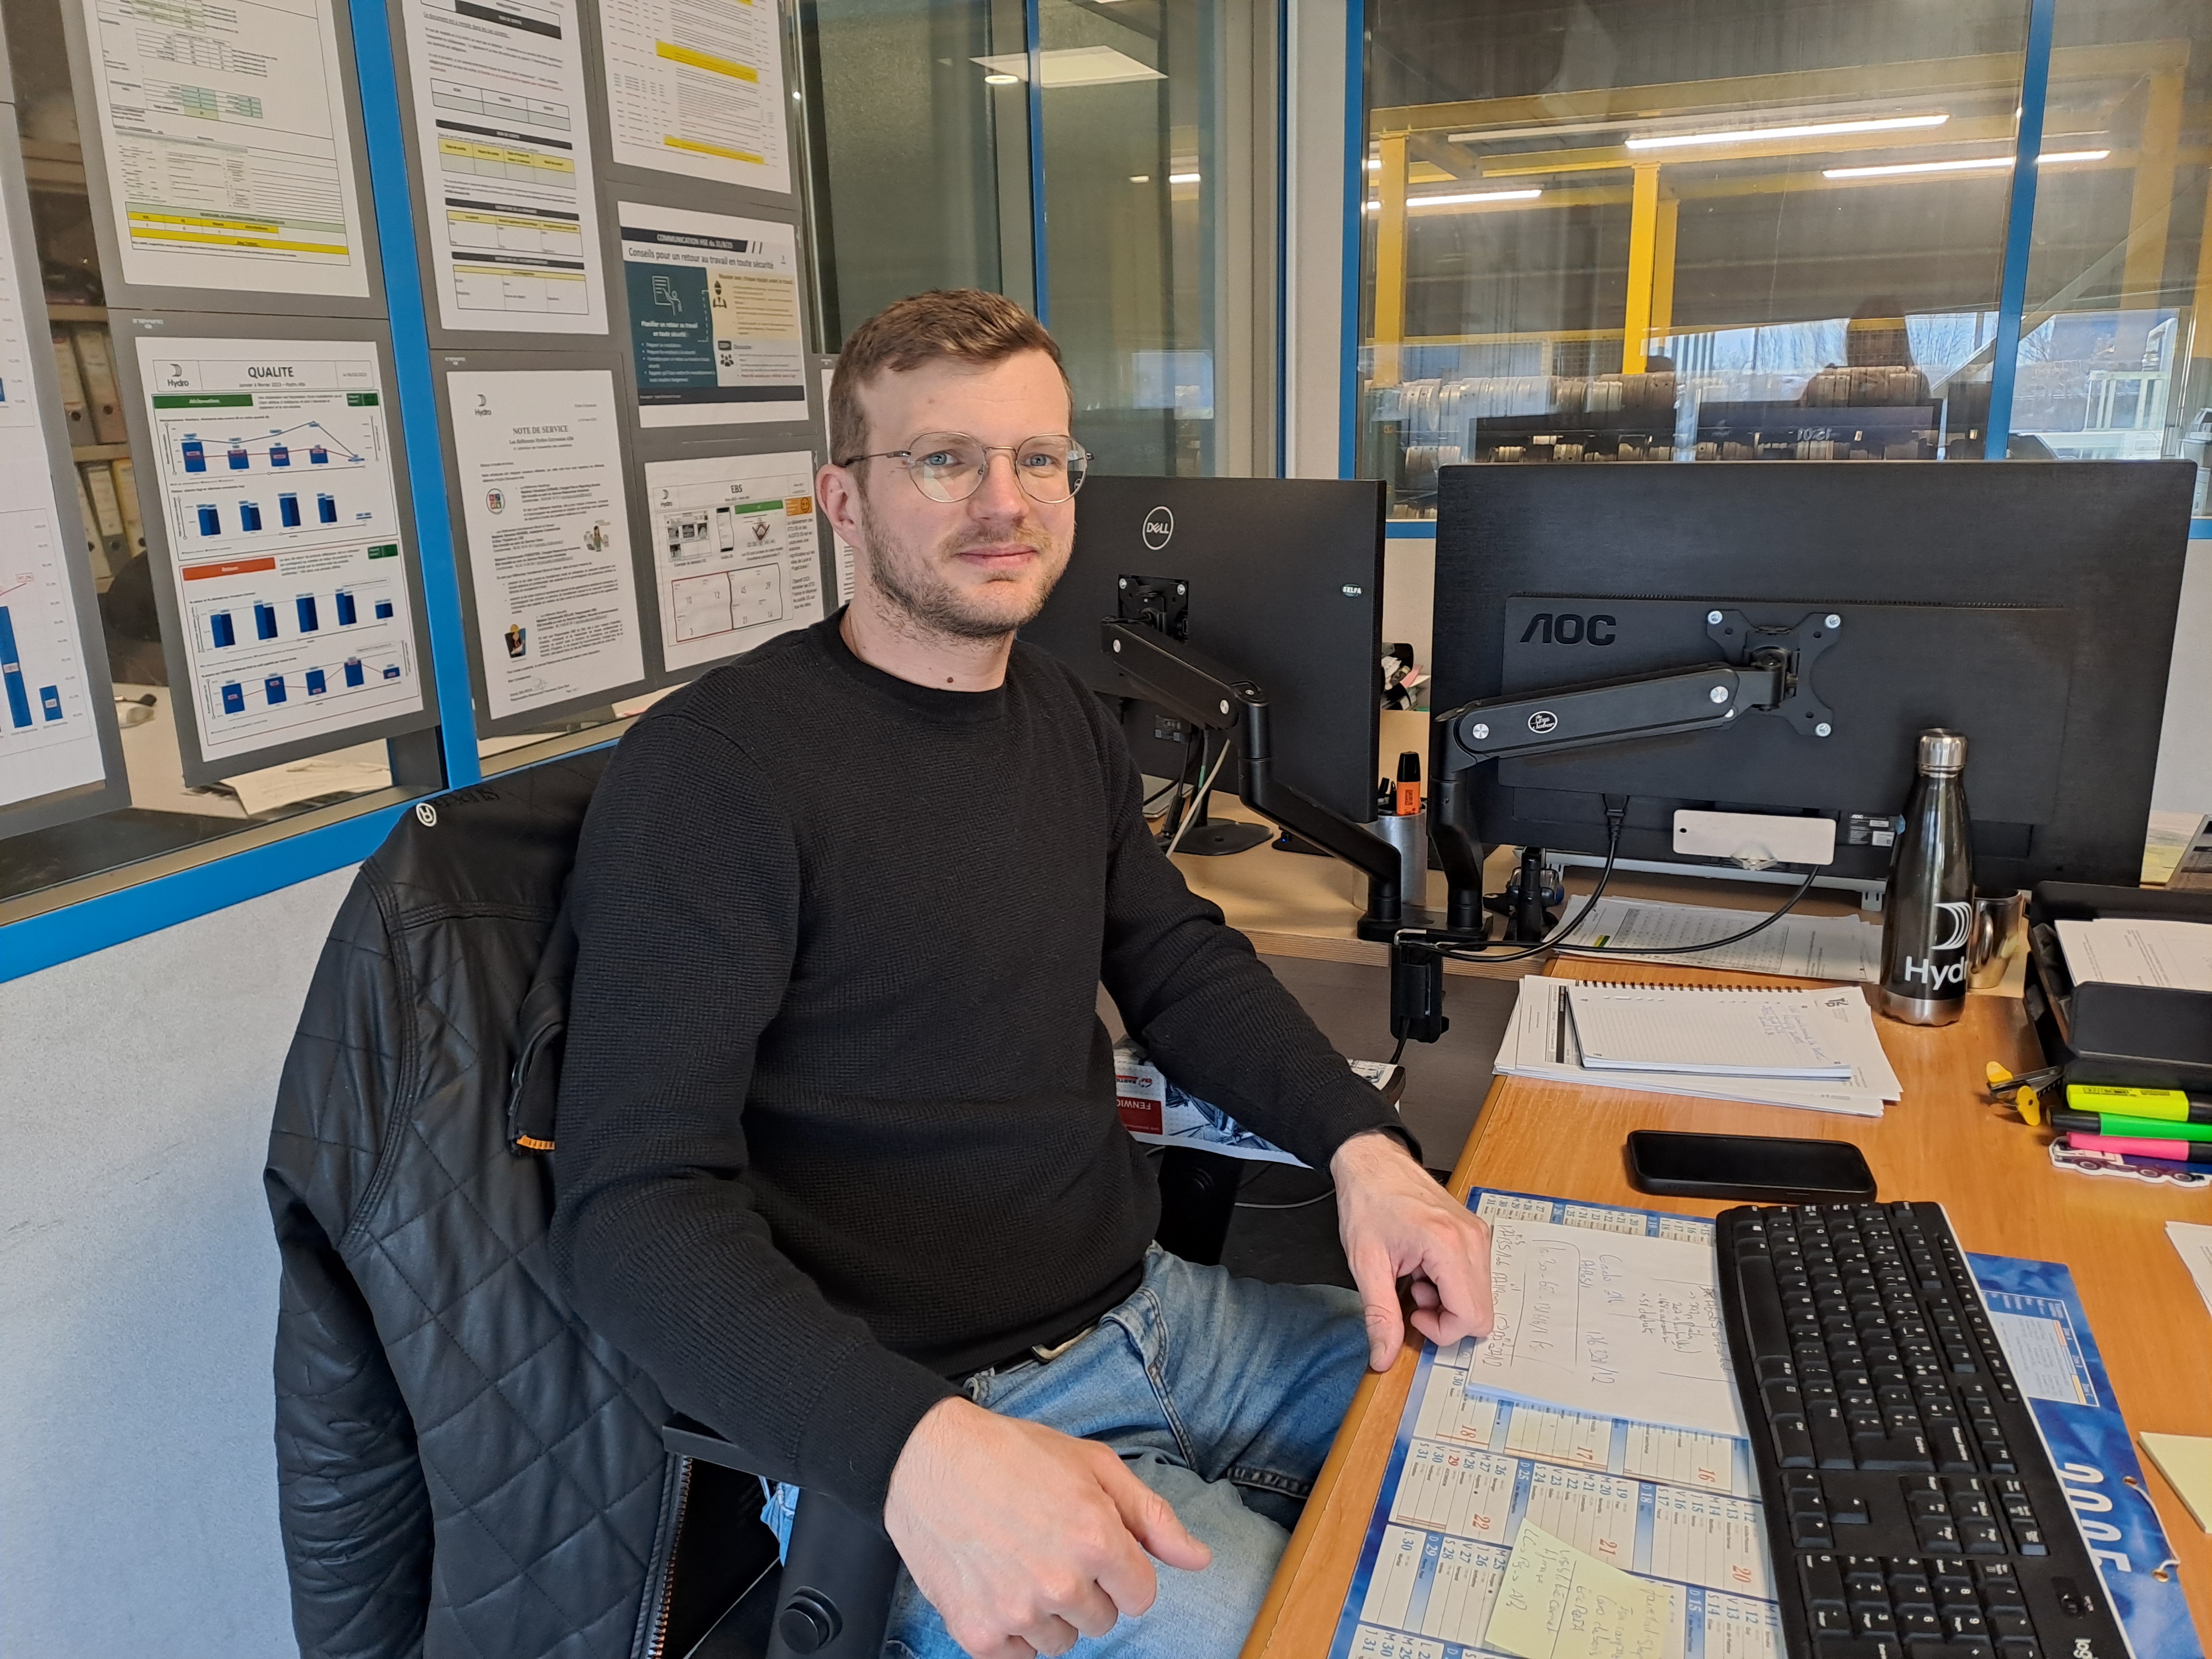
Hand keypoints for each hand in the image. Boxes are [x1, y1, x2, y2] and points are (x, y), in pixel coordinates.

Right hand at [883, 1396, 1212, 1658]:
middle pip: (1103, 1621)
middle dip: (1087, 1590)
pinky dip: (1012, 1630)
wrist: (927, 1459)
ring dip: (1050, 1613)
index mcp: (1096, 1538)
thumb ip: (1152, 1517)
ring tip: (1021, 1563)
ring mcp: (1017, 1613)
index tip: (1096, 1549)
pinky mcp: (978, 1633)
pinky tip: (998, 1585)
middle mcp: (1061, 1582)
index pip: (1142, 1596)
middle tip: (1051, 1547)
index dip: (1122, 1571)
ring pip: (1062, 1643)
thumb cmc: (1012, 1454)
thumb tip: (1200, 1560)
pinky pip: (1019, 1657)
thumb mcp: (1093, 1465)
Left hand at [1331, 1128, 1493, 1370]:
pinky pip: (1476, 1279)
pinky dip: (1451, 1284)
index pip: (1472, 1317)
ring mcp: (1478, 1235)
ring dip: (1447, 1300)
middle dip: (1445, 1317)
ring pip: (1481, 1298)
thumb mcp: (1366, 1265)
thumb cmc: (1367, 1204)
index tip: (1411, 1314)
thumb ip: (1380, 1316)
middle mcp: (1473, 1240)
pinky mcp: (1476, 1233)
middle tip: (1412, 1294)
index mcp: (1448, 1246)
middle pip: (1482, 1313)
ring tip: (1415, 1276)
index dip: (1441, 1330)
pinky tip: (1424, 1267)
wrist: (1373, 1163)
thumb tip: (1383, 1358)